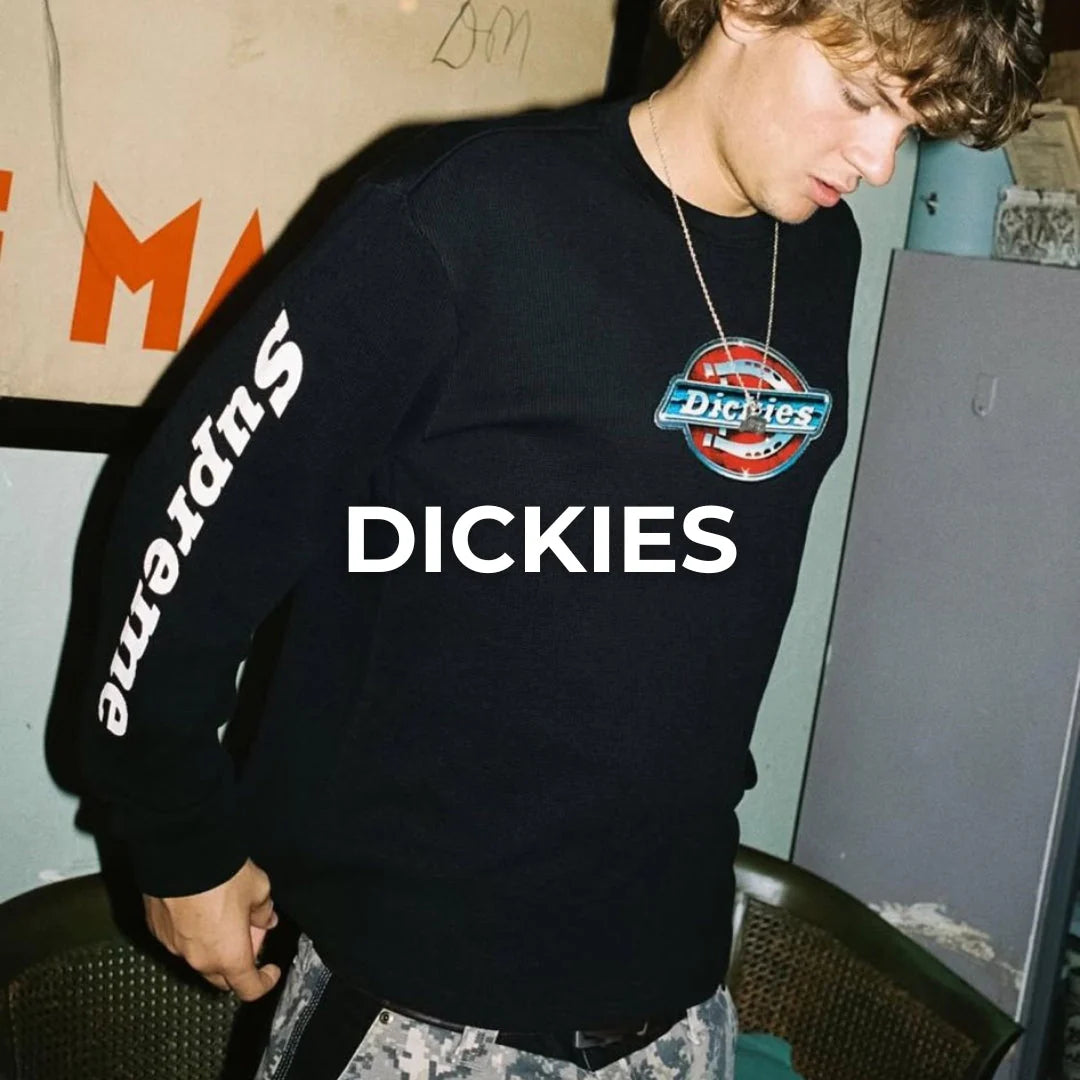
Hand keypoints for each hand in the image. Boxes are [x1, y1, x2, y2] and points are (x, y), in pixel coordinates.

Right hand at [144, 858, 281, 1000]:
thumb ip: (264, 910)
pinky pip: (180, 941)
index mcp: (229, 956)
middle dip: (239, 962)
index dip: (265, 982)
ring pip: (199, 958)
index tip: (271, 970)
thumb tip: (266, 919)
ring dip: (214, 946)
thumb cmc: (222, 875)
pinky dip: (194, 934)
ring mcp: (174, 947)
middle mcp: (199, 960)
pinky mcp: (157, 931)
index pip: (249, 988)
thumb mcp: (258, 888)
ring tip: (224, 916)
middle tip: (249, 933)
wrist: (178, 854)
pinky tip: (201, 909)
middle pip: (223, 977)